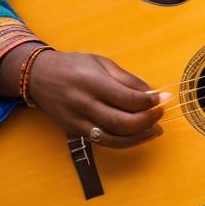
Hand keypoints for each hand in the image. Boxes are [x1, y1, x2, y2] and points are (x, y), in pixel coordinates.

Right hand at [27, 50, 169, 148]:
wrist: (39, 77)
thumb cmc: (74, 65)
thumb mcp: (102, 63)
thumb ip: (127, 79)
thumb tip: (152, 93)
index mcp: (92, 82)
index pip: (127, 98)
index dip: (150, 101)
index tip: (165, 98)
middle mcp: (83, 104)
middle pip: (122, 122)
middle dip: (147, 121)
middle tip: (162, 113)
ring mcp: (77, 121)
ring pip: (113, 139)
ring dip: (139, 137)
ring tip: (156, 129)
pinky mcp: (74, 132)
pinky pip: (103, 142)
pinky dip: (124, 142)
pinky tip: (138, 135)